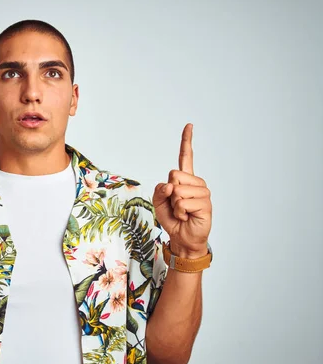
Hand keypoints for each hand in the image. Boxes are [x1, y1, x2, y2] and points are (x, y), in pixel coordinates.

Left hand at [152, 124, 211, 257]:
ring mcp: (203, 192)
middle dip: (169, 193)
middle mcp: (196, 183)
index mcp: (185, 179)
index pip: (186, 157)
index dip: (186, 141)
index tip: (189, 125)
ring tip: (182, 213)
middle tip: (176, 206)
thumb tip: (170, 185)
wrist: (182, 237)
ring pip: (177, 190)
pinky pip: (182, 203)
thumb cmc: (172, 219)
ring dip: (174, 206)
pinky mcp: (205, 203)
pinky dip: (179, 213)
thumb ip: (159, 190)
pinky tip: (187, 217)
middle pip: (174, 175)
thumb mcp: (158, 203)